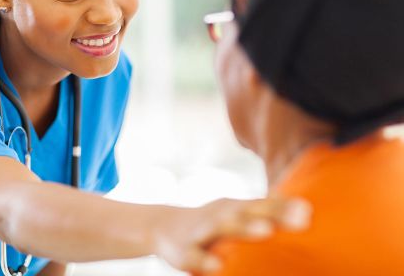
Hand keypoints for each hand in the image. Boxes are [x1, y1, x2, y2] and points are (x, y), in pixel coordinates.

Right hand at [151, 197, 310, 273]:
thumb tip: (306, 210)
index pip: (263, 204)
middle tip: (300, 218)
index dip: (284, 206)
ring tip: (266, 231)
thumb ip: (265, 211)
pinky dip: (205, 260)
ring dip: (243, 228)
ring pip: (222, 227)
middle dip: (272, 213)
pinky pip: (194, 255)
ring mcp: (201, 231)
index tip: (308, 210)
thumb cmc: (211, 222)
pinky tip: (217, 267)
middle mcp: (220, 215)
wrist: (163, 226)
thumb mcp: (235, 213)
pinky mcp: (184, 250)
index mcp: (234, 207)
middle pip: (248, 211)